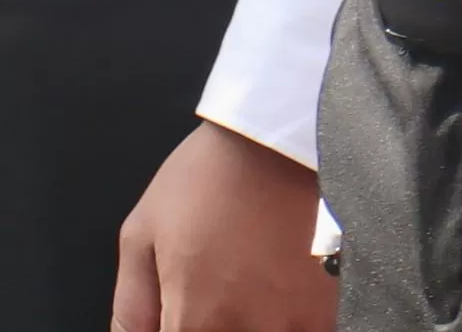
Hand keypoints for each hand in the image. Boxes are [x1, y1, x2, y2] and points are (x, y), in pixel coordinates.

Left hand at [114, 122, 334, 331]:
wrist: (275, 147)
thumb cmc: (205, 181)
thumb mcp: (141, 234)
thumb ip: (133, 306)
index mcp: (193, 317)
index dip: (171, 331)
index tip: (173, 317)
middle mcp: (247, 331)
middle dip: (207, 324)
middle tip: (209, 290)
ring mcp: (294, 328)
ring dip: (247, 322)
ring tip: (243, 283)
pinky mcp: (328, 317)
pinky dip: (282, 322)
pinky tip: (271, 292)